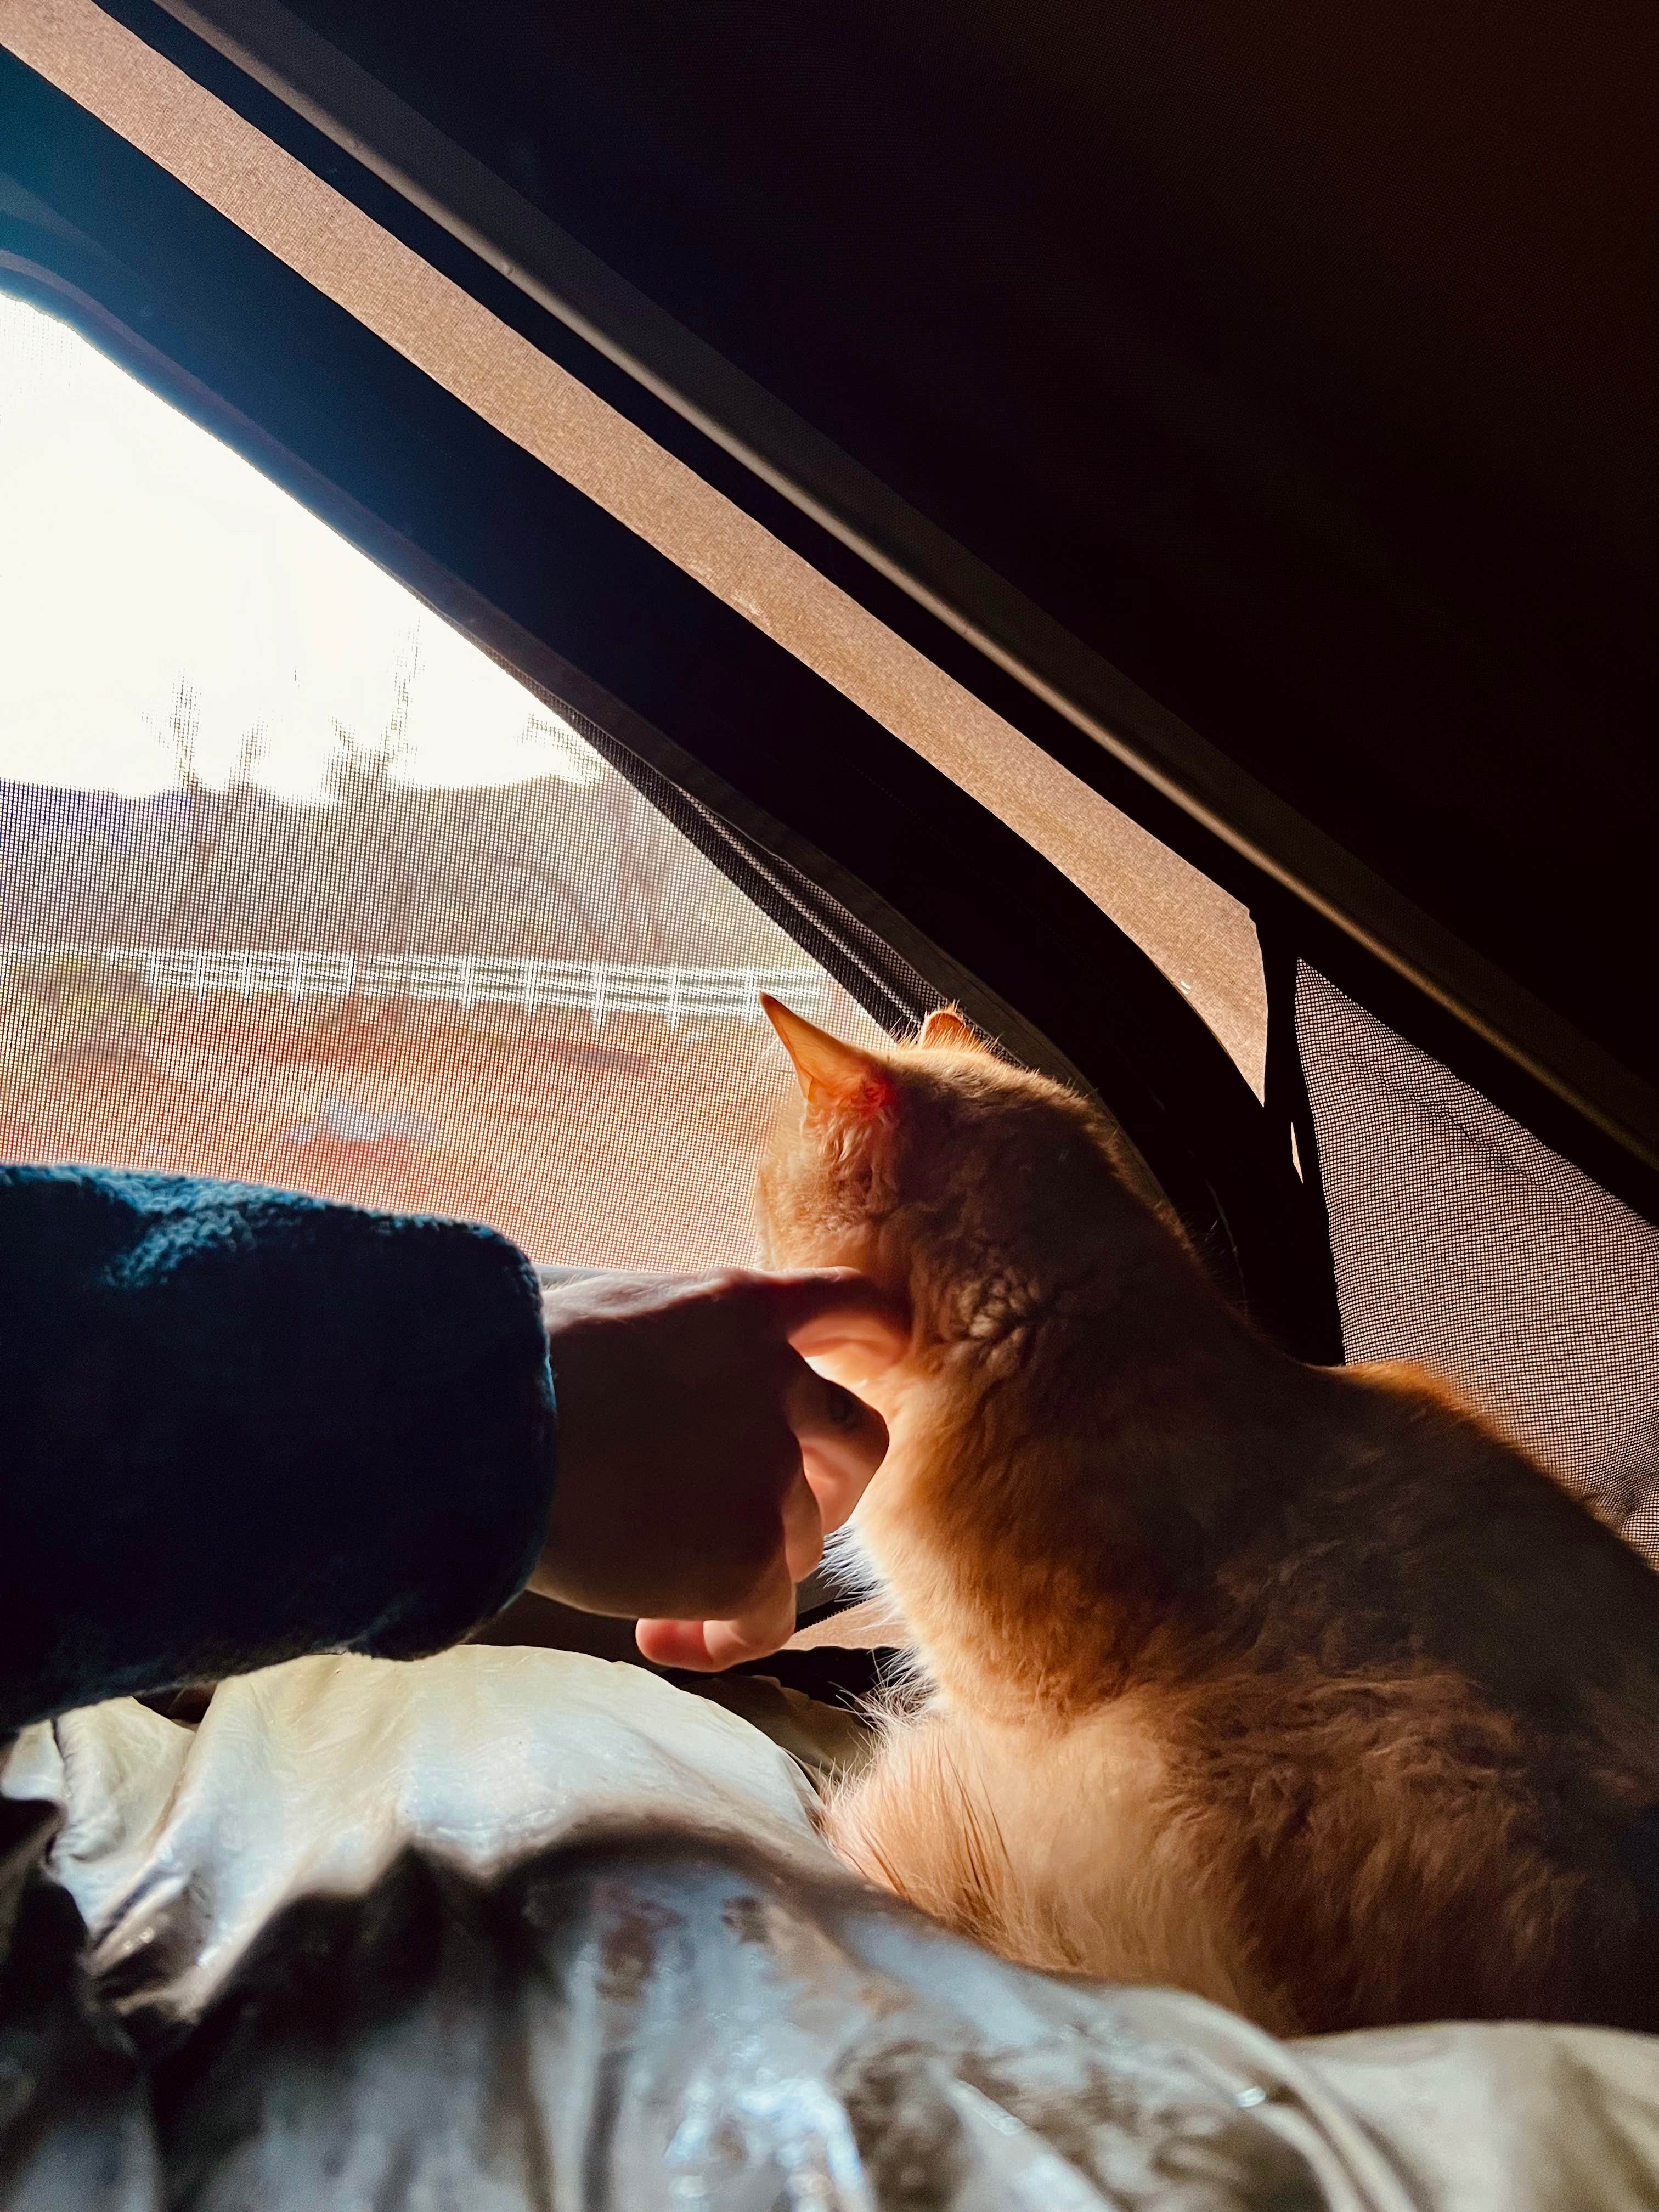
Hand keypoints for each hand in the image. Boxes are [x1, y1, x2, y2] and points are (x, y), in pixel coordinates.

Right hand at [532, 1268, 907, 1670]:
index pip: (851, 1305)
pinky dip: (724, 1637)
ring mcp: (772, 1474)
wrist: (474, 1433)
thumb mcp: (605, 1305)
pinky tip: (662, 1640)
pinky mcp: (749, 1557)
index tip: (879, 1355)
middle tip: (761, 1514)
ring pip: (803, 1538)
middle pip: (858, 1441)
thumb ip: (670, 1331)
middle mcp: (779, 1385)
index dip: (872, 1336)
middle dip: (827, 1483)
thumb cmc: (506, 1366)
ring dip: (747, 1564)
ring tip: (660, 1589)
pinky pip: (767, 1618)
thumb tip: (660, 1363)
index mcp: (741, 1308)